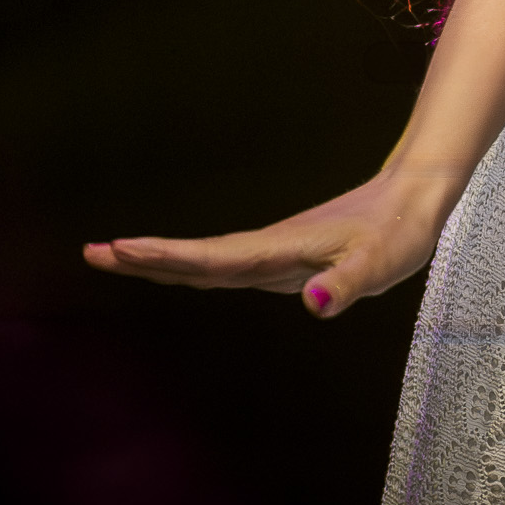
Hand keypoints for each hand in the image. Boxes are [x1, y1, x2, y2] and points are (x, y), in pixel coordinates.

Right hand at [82, 169, 450, 317]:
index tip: (120, 248)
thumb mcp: (383, 263)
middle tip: (91, 252)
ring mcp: (272, 252)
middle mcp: (269, 251)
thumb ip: (349, 285)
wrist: (413, 196)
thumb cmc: (400, 232)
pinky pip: (224, 262)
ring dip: (160, 258)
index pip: (214, 259)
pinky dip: (191, 264)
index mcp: (282, 251)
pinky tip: (178, 270)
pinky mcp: (282, 256)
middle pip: (197, 257)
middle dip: (144, 257)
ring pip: (207, 259)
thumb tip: (315, 307)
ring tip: (113, 254)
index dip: (168, 257)